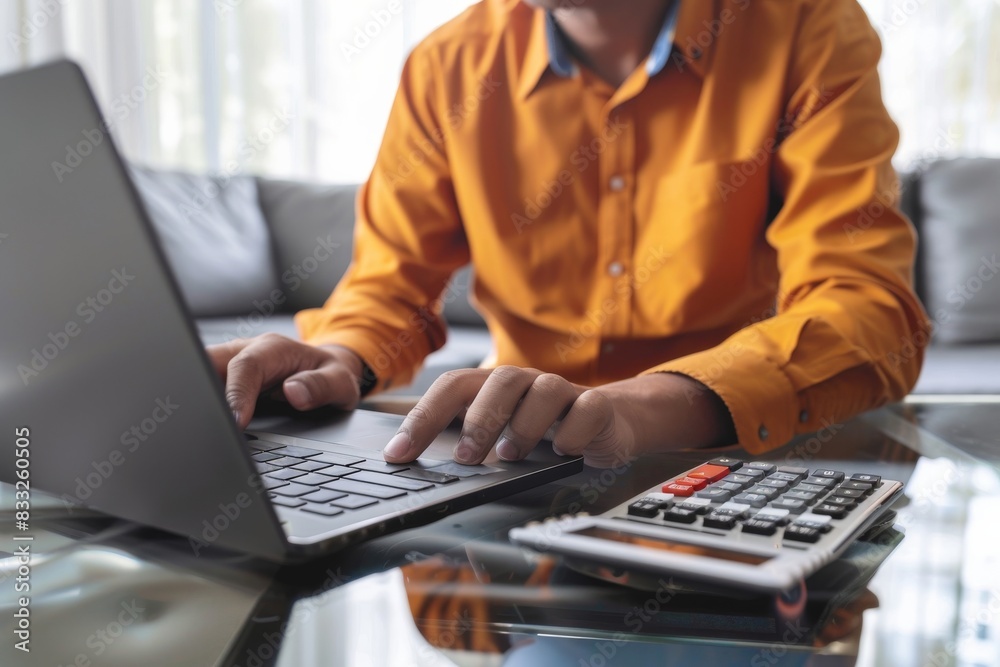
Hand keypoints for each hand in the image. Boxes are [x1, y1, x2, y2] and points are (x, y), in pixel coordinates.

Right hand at [206, 333, 364, 428]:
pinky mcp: (224, 380)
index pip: (245, 366)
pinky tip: (202, 428)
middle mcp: (246, 352)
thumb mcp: (340, 381)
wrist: (325, 370)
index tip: (237, 422)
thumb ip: (321, 386)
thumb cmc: (330, 374)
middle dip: (201, 389)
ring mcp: (230, 365)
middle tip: (202, 425)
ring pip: (200, 374)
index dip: (237, 394)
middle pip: (209, 363)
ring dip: (197, 398)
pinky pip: (204, 389)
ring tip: (198, 429)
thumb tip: (294, 393)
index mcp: (273, 348)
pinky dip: (200, 406)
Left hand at [381, 366, 735, 467]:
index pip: (452, 389)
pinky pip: (587, 409)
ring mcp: (563, 391)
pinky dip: (574, 431)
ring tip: (511, 456)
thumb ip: (464, 442)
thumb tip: (411, 461)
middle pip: (498, 382)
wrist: (609, 421)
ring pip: (543, 390)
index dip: (422, 419)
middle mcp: (526, 382)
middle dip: (478, 420)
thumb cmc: (545, 430)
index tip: (398, 454)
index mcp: (494, 387)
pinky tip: (564, 452)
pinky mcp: (598, 406)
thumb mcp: (502, 434)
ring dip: (523, 425)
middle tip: (464, 458)